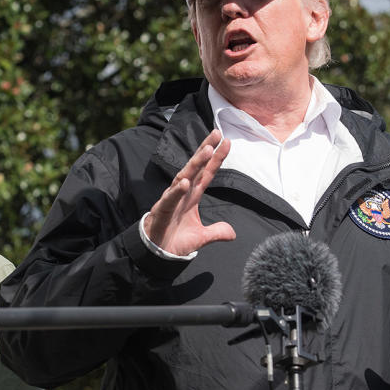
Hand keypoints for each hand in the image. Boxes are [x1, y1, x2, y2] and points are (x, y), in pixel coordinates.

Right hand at [143, 129, 235, 255]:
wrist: (156, 255)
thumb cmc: (175, 241)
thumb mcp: (201, 238)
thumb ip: (216, 232)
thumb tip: (233, 234)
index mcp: (192, 197)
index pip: (206, 174)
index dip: (216, 159)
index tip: (227, 142)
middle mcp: (182, 194)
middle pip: (195, 168)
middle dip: (205, 151)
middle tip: (216, 134)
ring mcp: (171, 201)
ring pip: (183, 178)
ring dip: (194, 164)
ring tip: (207, 151)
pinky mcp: (161, 212)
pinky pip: (169, 200)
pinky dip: (176, 191)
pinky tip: (185, 182)